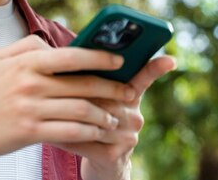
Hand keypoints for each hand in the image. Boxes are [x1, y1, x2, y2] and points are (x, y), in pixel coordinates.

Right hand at [0, 35, 138, 163]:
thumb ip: (28, 47)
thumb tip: (55, 45)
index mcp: (26, 62)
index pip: (72, 56)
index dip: (100, 58)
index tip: (120, 61)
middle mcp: (30, 83)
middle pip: (82, 84)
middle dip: (112, 89)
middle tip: (129, 93)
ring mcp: (31, 109)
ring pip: (81, 110)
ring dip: (104, 115)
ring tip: (115, 117)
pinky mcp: (30, 132)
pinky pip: (70, 131)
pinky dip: (90, 132)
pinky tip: (98, 133)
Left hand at [56, 55, 176, 179]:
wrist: (101, 163)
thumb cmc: (93, 120)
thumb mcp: (99, 98)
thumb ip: (95, 78)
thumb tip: (74, 54)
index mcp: (132, 96)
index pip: (144, 78)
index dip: (156, 68)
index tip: (170, 60)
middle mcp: (135, 117)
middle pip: (106, 97)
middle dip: (80, 93)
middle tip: (56, 88)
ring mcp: (128, 138)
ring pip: (93, 118)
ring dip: (67, 114)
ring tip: (46, 109)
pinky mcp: (114, 155)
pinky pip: (84, 140)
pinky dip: (64, 136)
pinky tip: (51, 133)